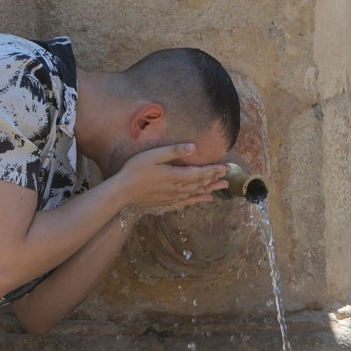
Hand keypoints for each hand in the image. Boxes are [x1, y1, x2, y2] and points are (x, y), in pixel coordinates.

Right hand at [112, 144, 227, 213]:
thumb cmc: (135, 170)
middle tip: (228, 176)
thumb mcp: (153, 155)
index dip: (214, 169)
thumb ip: (174, 151)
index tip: (226, 167)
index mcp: (177, 175)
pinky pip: (187, 202)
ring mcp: (173, 198)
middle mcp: (178, 188)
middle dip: (215, 178)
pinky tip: (205, 199)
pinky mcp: (167, 204)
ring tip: (222, 187)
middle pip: (201, 183)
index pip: (201, 172)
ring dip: (210, 188)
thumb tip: (194, 147)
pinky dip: (198, 200)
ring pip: (196, 193)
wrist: (122, 193)